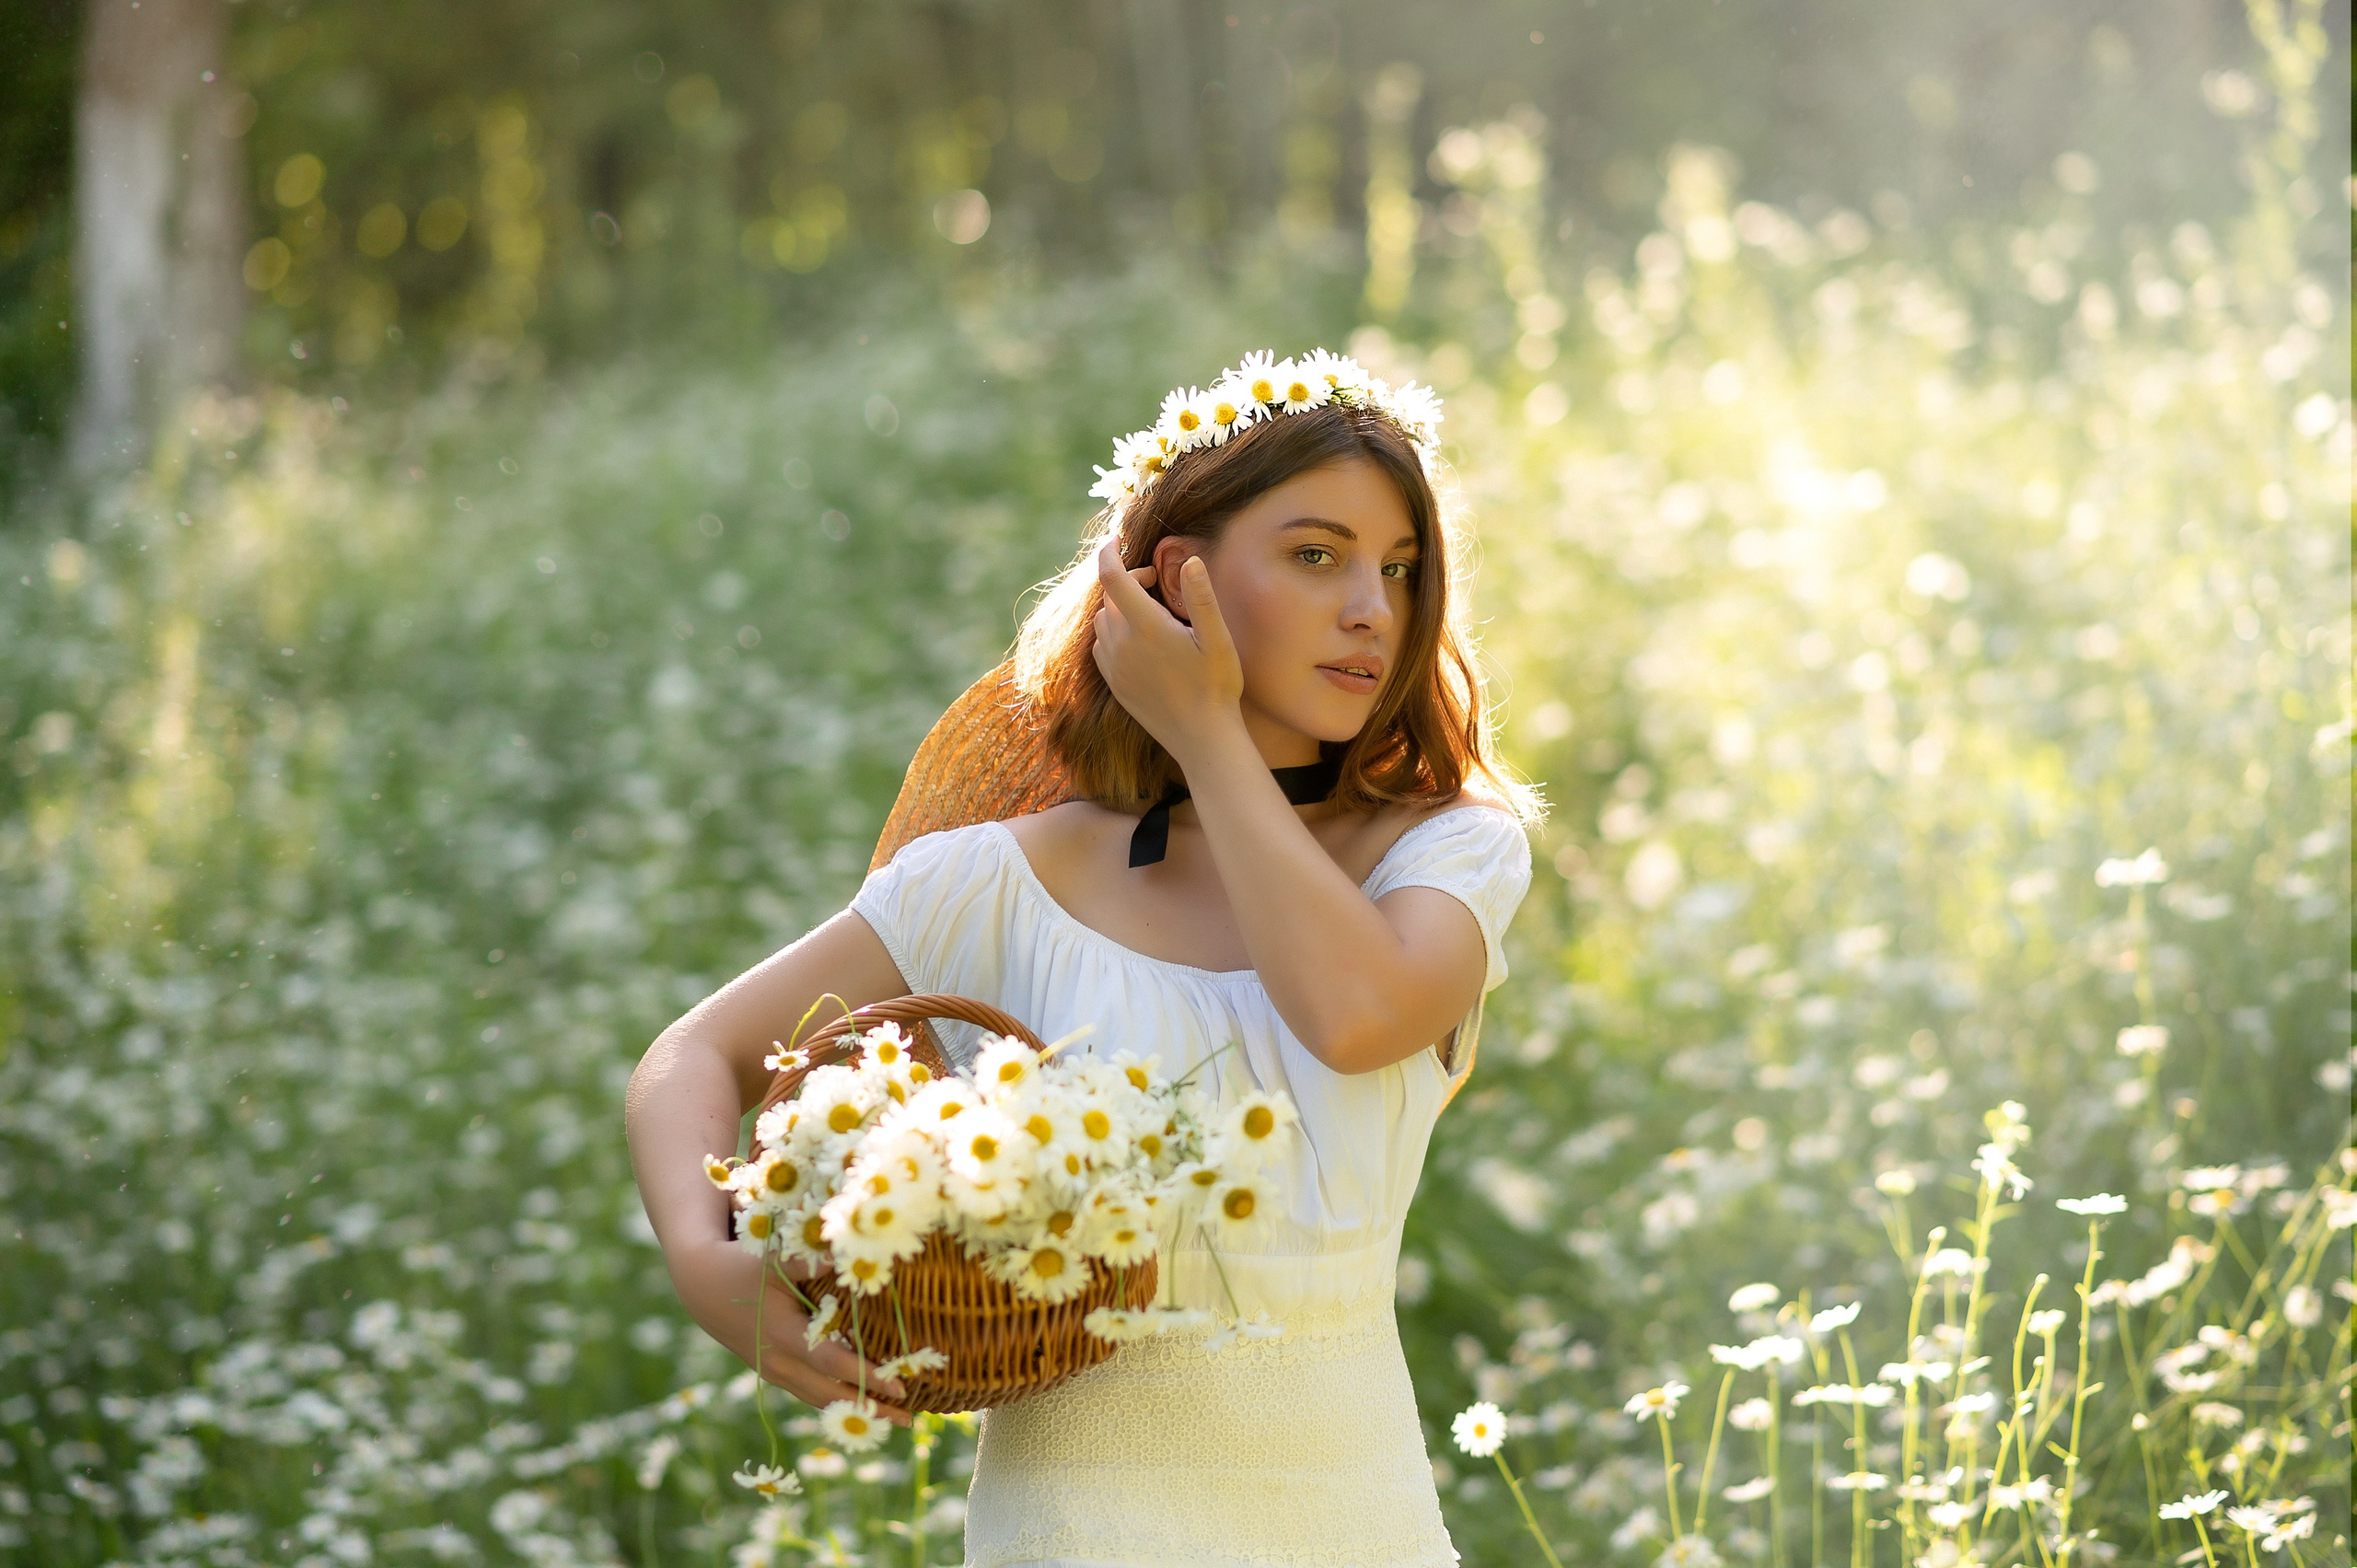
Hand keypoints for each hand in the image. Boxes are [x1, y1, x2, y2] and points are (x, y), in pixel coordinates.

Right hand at [669, 1237, 913, 1425]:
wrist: (703, 1288)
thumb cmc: (743, 1268)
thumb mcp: (774, 1261)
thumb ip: (811, 1263)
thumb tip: (850, 1255)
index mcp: (782, 1336)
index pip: (832, 1364)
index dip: (866, 1377)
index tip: (900, 1386)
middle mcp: (780, 1362)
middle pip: (830, 1396)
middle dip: (870, 1409)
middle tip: (909, 1419)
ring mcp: (776, 1372)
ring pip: (820, 1400)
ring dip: (856, 1412)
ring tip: (894, 1419)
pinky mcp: (775, 1373)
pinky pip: (810, 1394)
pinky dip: (837, 1402)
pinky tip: (862, 1407)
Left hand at [1091, 538, 1244, 765]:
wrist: (1202, 739)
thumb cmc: (1216, 687)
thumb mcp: (1218, 641)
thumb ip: (1201, 599)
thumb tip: (1190, 561)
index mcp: (1146, 627)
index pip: (1112, 577)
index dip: (1109, 552)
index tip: (1116, 538)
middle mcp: (1121, 644)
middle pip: (1110, 597)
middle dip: (1129, 581)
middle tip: (1157, 583)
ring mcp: (1114, 665)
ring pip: (1103, 620)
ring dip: (1120, 607)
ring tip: (1150, 612)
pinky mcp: (1114, 683)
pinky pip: (1102, 645)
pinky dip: (1114, 632)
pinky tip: (1140, 639)